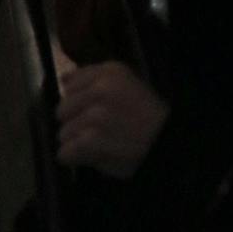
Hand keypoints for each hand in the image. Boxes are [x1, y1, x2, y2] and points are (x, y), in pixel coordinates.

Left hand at [56, 59, 169, 177]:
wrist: (169, 144)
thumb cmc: (150, 118)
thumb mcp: (128, 85)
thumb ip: (95, 79)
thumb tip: (63, 79)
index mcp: (110, 72)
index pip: (70, 82)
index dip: (78, 101)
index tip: (90, 110)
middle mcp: (100, 90)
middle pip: (62, 109)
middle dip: (75, 122)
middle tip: (96, 132)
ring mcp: (94, 115)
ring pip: (63, 133)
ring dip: (77, 143)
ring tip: (99, 145)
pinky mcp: (91, 140)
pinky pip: (65, 152)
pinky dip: (74, 159)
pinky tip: (90, 157)